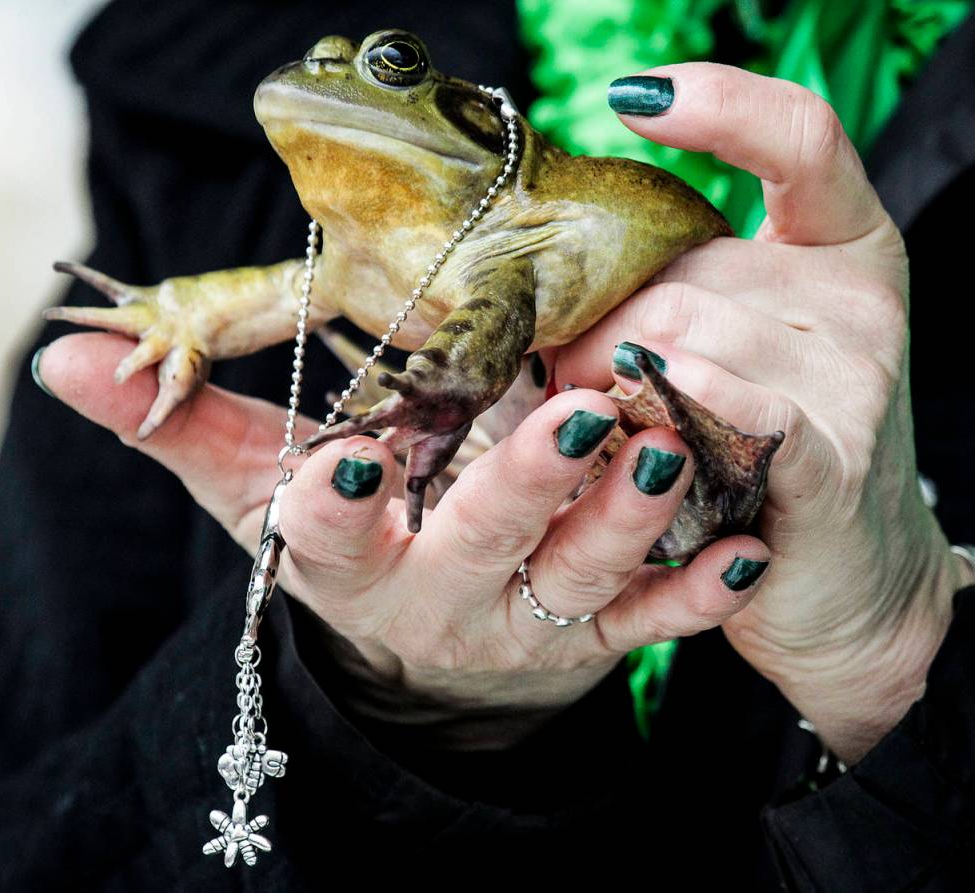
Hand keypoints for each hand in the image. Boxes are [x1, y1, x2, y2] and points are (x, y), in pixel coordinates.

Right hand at [36, 333, 770, 747]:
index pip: (326, 532)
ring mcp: (527, 619)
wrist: (427, 638)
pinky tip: (741, 553)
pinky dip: (696, 594)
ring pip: (580, 576)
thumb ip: (181, 431)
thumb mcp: (257, 495)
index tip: (349, 457)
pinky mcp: (596, 636)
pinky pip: (650, 622)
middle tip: (575, 419)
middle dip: (520, 488)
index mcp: (351, 555)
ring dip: (626, 519)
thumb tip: (65, 362)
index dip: (332, 503)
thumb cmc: (348, 542)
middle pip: (478, 543)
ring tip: (661, 446)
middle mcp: (443, 591)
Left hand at [557, 63, 974, 761]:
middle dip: (596, 324)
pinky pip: (731, 410)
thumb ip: (668, 294)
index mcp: (838, 251)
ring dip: (608, 384)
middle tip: (560, 374)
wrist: (837, 575)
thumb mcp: (726, 350)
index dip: (720, 103)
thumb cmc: (758, 449)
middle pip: (685, 270)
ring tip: (595, 423)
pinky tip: (648, 428)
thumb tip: (546, 265)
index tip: (633, 98)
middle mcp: (856, 302)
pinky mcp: (828, 460)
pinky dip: (672, 414)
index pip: (800, 137)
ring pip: (684, 337)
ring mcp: (854, 379)